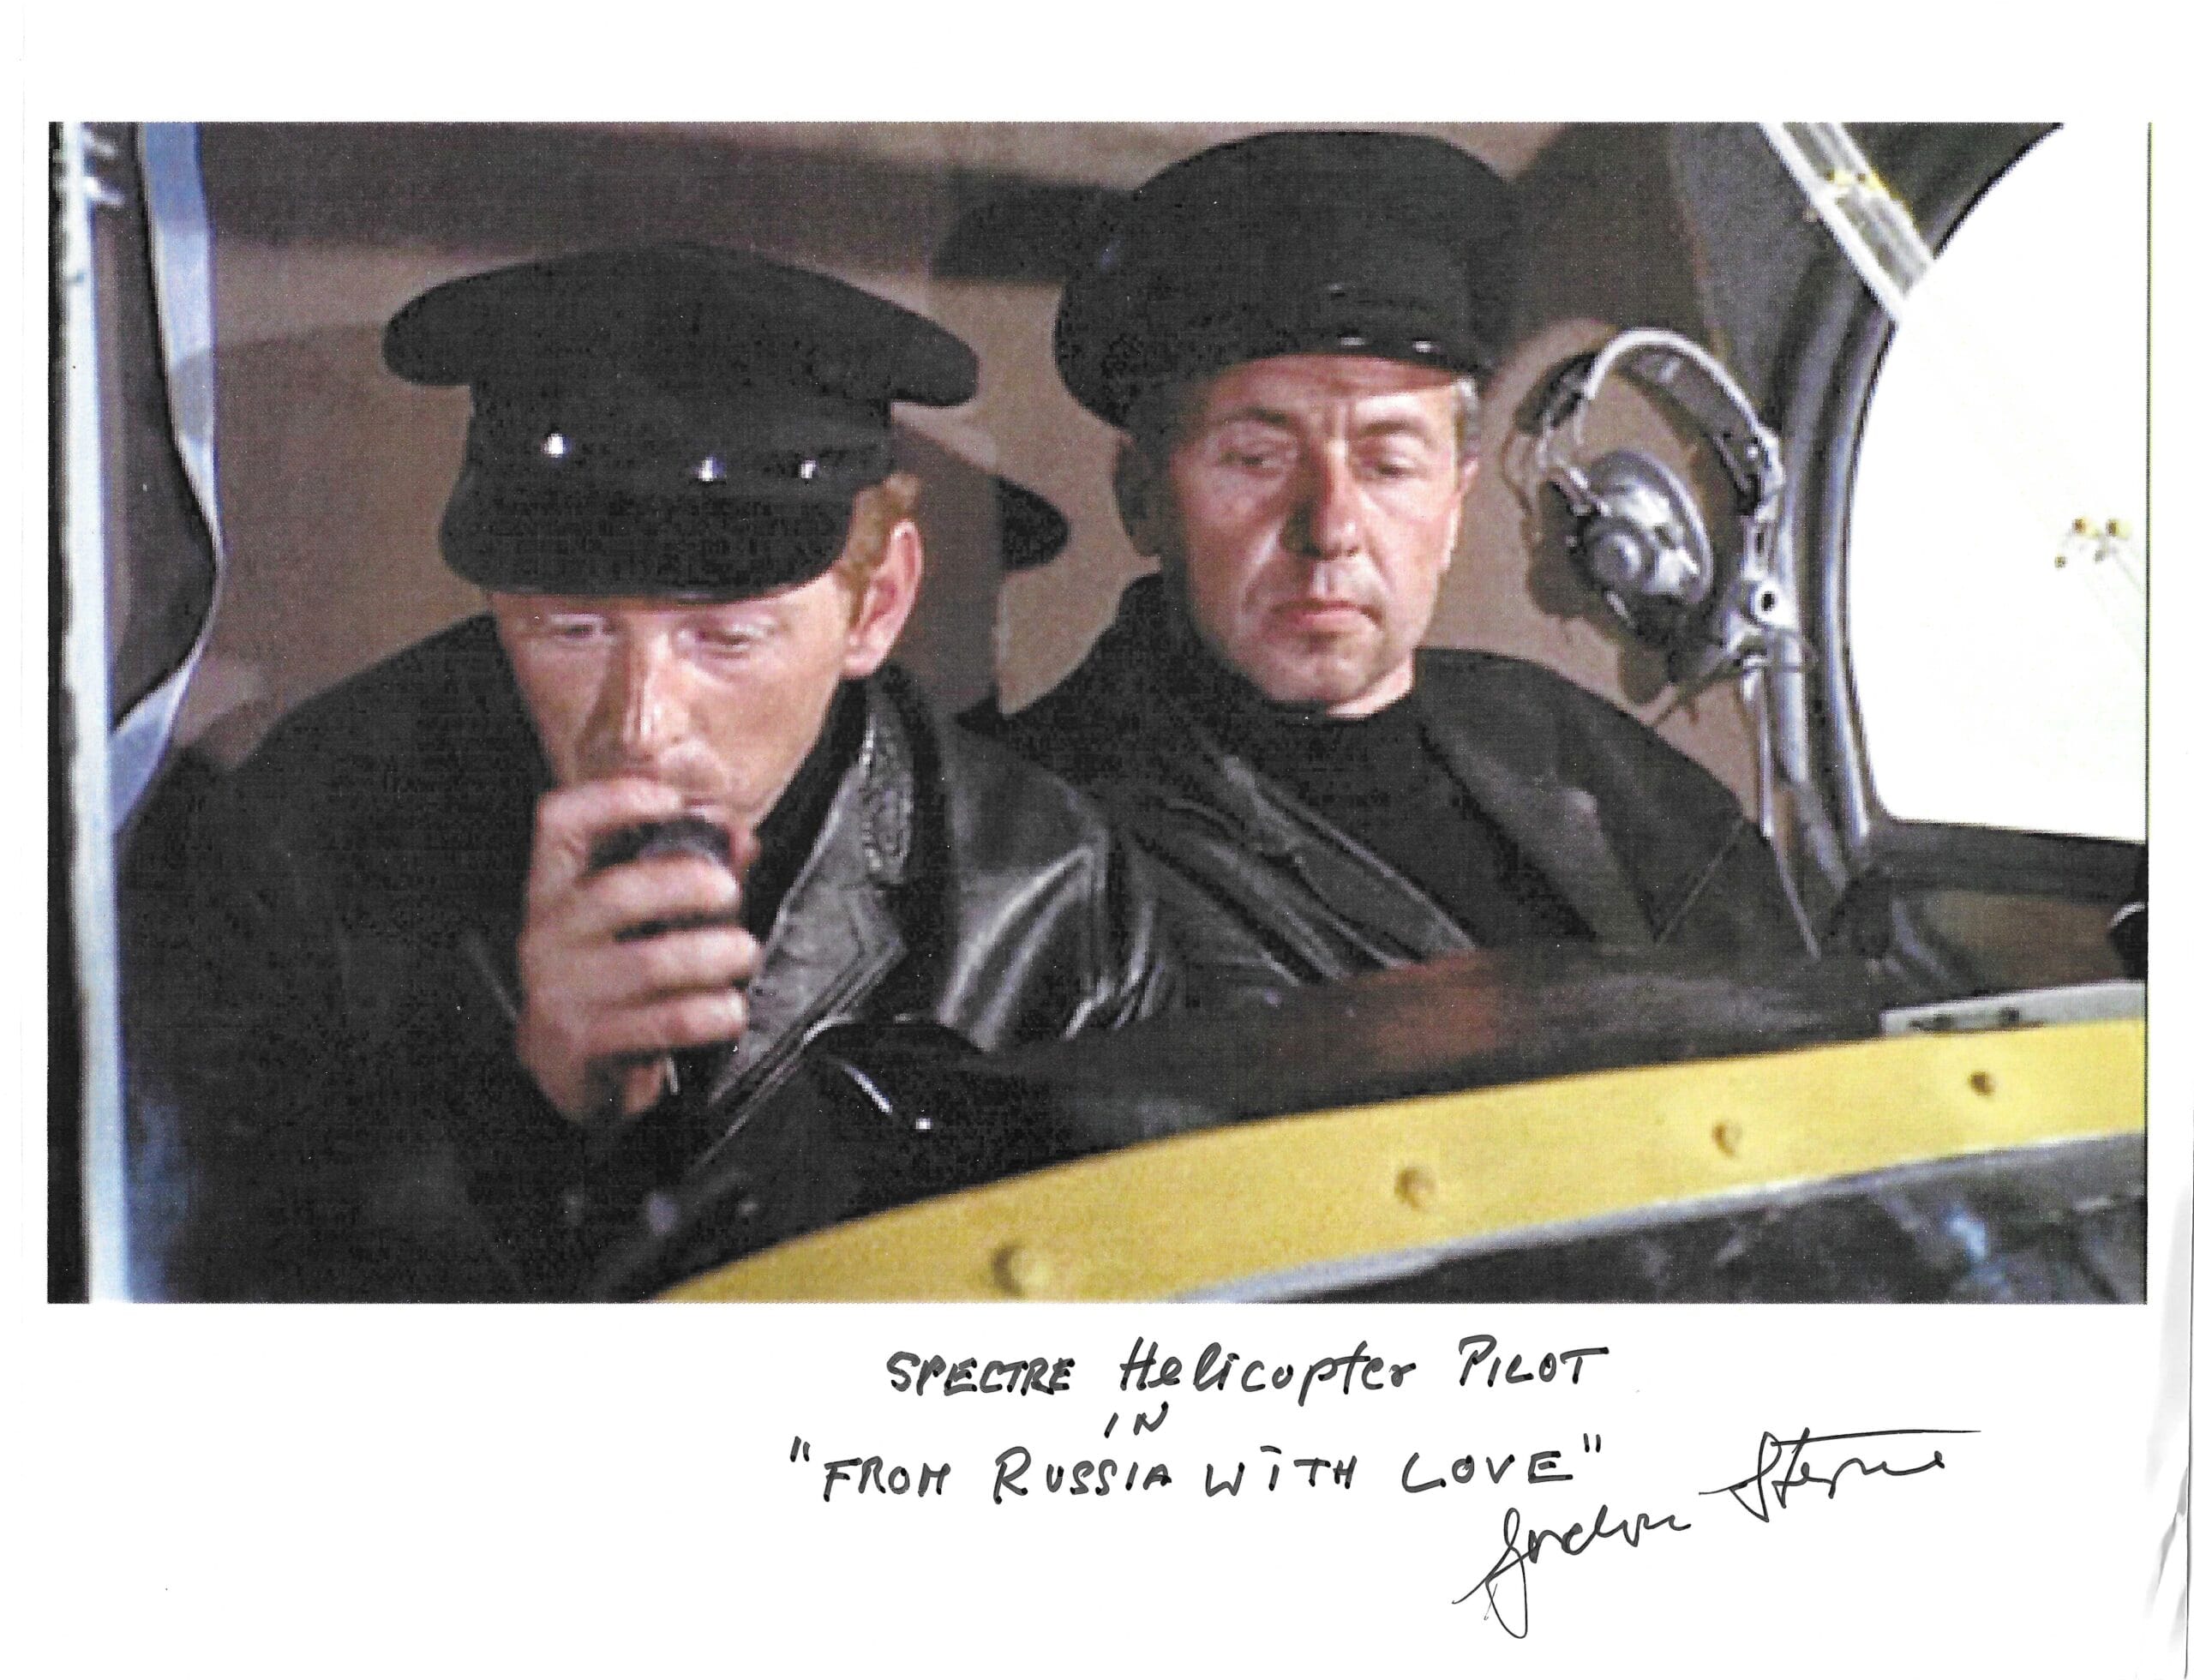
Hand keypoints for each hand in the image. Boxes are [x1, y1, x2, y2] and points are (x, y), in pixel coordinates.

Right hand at [512, 777, 761, 1125]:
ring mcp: (562, 992)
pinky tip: (729, 1008)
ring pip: (648, 963)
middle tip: (729, 890)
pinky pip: (661, 1022)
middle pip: (614, 893)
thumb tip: (739, 837)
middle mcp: (549, 936)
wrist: (567, 1073)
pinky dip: (709, 1013)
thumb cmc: (609, 982)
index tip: (669, 799)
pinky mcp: (586, 1044)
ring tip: (742, 953)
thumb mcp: (635, 922)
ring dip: (712, 954)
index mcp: (555, 892)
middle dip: (684, 884)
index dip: (612, 799)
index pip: (559, 823)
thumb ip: (689, 872)